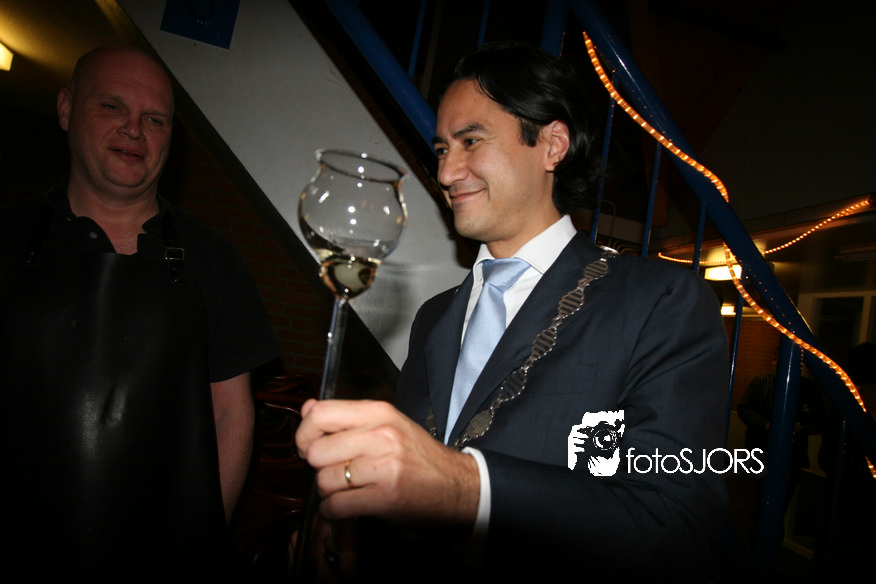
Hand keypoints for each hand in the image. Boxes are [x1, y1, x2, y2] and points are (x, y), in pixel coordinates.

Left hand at [295, 399, 479, 526]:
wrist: (456, 484)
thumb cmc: (419, 456)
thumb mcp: (386, 423)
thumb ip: (346, 417)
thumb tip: (307, 408)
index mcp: (379, 412)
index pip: (320, 414)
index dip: (305, 433)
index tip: (310, 445)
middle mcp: (381, 435)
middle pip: (316, 451)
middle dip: (318, 466)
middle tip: (333, 471)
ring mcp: (384, 466)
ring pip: (324, 480)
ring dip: (328, 491)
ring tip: (346, 489)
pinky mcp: (386, 497)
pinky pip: (336, 505)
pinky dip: (334, 511)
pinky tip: (346, 506)